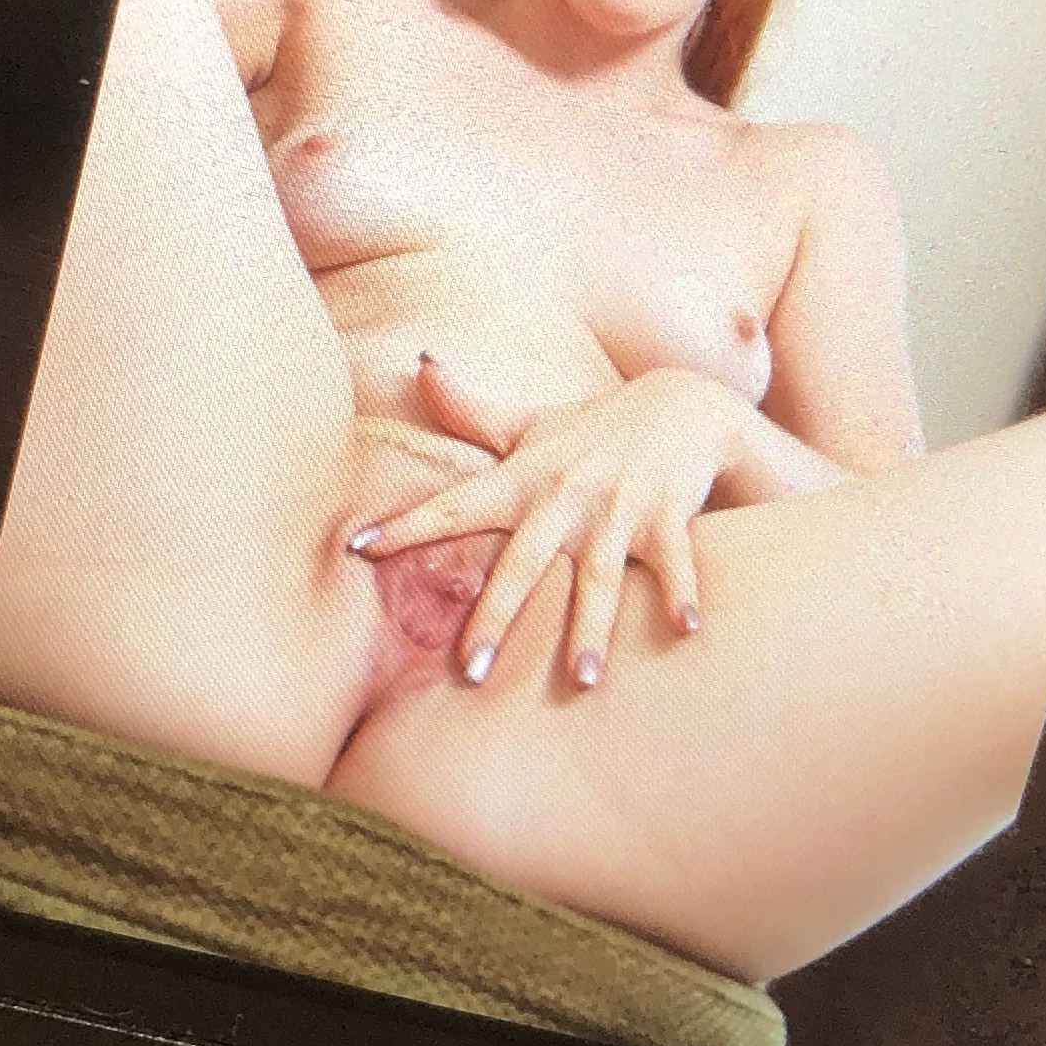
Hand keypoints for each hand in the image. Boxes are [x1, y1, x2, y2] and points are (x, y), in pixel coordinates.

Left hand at [353, 355, 753, 689]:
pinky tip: (686, 630)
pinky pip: (675, 563)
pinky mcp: (668, 517)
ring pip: (600, 578)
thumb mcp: (530, 422)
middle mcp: (565, 496)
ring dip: (593, 630)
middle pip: (523, 564)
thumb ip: (468, 408)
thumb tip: (418, 364)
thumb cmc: (595, 426)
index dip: (407, 525)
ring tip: (584, 681)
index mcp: (524, 480)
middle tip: (472, 672)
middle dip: (497, 616)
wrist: (683, 405)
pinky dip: (682, 593)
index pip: (455, 505)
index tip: (359, 550)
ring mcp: (617, 508)